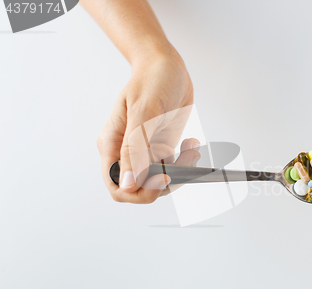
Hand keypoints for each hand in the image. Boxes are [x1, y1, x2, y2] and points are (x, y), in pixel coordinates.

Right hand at [97, 49, 199, 202]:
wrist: (167, 66)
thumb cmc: (151, 80)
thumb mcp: (143, 111)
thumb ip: (134, 149)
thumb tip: (129, 183)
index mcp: (112, 145)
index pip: (117, 186)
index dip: (138, 192)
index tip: (162, 180)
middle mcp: (127, 153)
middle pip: (141, 188)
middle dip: (165, 182)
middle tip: (184, 163)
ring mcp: (145, 152)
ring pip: (160, 181)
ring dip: (180, 171)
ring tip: (191, 149)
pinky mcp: (161, 148)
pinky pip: (173, 168)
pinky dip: (186, 162)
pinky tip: (191, 144)